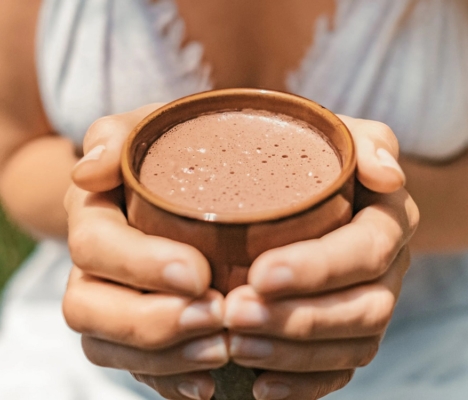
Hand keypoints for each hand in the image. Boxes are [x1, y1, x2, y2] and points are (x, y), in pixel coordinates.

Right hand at [63, 104, 227, 399]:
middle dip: (150, 321)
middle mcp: (94, 266)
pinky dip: (170, 380)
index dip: (139, 265)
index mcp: (94, 217)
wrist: (182, 183)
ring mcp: (112, 302)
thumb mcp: (151, 130)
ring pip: (109, 346)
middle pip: (89, 307)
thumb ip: (118, 136)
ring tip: (221, 351)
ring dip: (164, 356)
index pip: (95, 247)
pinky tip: (207, 384)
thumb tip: (89, 167)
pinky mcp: (135, 333)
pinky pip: (138, 369)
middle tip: (215, 316)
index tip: (198, 273)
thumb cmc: (169, 155)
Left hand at [224, 117, 418, 399]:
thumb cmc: (318, 160)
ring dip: (293, 354)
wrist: (308, 188)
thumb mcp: (340, 137)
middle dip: (299, 318)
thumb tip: (387, 175)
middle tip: (236, 313)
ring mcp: (370, 305)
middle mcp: (387, 270)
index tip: (261, 273)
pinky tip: (259, 384)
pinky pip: (339, 371)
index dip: (318, 268)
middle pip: (363, 309)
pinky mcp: (349, 336)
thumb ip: (367, 143)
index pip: (365, 250)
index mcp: (388, 221)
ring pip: (351, 346)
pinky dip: (301, 384)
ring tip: (237, 344)